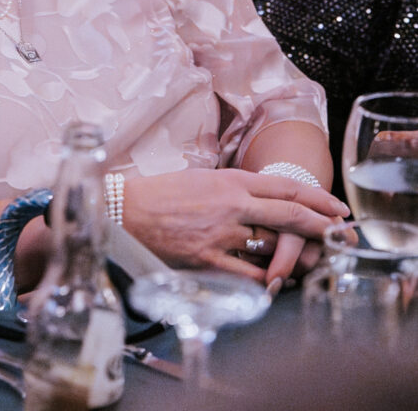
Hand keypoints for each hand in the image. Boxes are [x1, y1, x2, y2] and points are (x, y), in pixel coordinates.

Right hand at [123, 168, 347, 279]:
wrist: (123, 212)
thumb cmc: (157, 194)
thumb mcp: (198, 178)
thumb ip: (231, 188)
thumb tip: (259, 199)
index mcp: (228, 181)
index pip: (284, 187)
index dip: (316, 198)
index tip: (335, 207)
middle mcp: (230, 206)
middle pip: (289, 215)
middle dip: (320, 225)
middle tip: (341, 233)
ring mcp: (221, 235)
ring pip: (273, 248)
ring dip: (294, 257)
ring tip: (310, 262)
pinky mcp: (208, 260)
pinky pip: (248, 275)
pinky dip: (265, 280)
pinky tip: (275, 283)